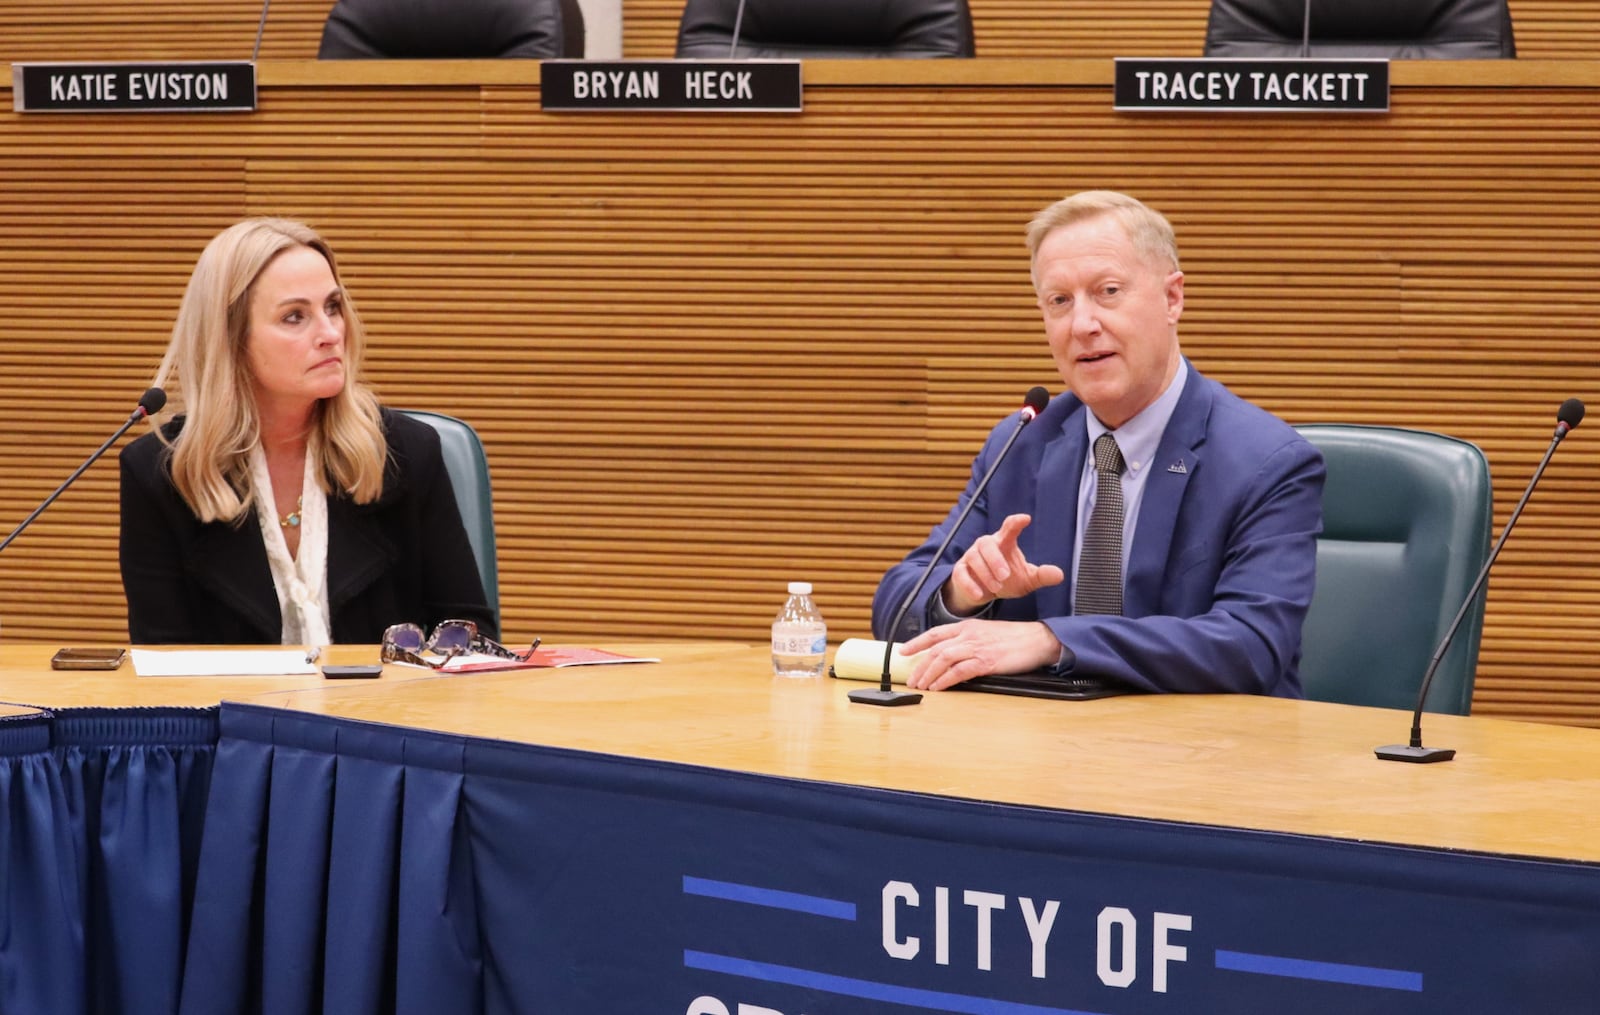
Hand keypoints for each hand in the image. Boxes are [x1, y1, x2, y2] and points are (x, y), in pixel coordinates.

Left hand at [901, 619, 1062, 690]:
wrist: (1038, 640)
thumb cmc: (1015, 639)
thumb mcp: (987, 632)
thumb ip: (969, 640)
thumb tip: (952, 656)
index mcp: (968, 626)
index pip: (935, 633)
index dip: (917, 642)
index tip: (903, 651)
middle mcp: (969, 635)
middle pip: (936, 650)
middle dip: (920, 666)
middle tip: (911, 679)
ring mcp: (977, 648)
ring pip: (943, 660)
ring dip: (929, 675)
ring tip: (921, 686)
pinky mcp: (986, 662)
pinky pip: (959, 672)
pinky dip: (945, 680)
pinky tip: (938, 687)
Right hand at [943, 513, 1064, 615]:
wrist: (982, 593)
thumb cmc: (1006, 580)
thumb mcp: (1027, 579)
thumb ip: (1041, 576)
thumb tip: (1059, 575)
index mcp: (1004, 542)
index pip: (1009, 527)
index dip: (1016, 522)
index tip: (1025, 519)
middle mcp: (986, 545)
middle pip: (987, 543)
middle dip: (995, 559)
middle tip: (1006, 575)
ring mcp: (971, 557)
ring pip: (974, 558)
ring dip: (986, 573)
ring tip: (997, 588)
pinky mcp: (960, 571)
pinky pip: (961, 574)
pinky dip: (970, 584)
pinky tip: (981, 595)